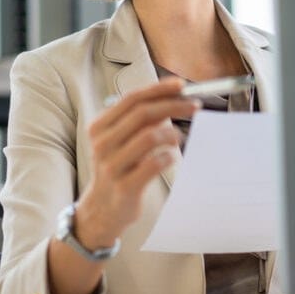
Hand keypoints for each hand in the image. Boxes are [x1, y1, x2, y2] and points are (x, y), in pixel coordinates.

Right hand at [74, 78, 199, 248]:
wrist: (102, 208)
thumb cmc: (118, 168)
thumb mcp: (121, 140)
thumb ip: (140, 120)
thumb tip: (172, 97)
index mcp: (100, 126)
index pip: (132, 99)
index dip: (158, 90)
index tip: (180, 85)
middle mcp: (102, 143)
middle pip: (143, 114)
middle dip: (173, 106)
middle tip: (194, 106)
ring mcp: (111, 165)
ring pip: (149, 137)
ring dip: (172, 133)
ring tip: (179, 138)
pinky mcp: (124, 186)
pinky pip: (154, 164)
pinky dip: (168, 157)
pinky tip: (171, 158)